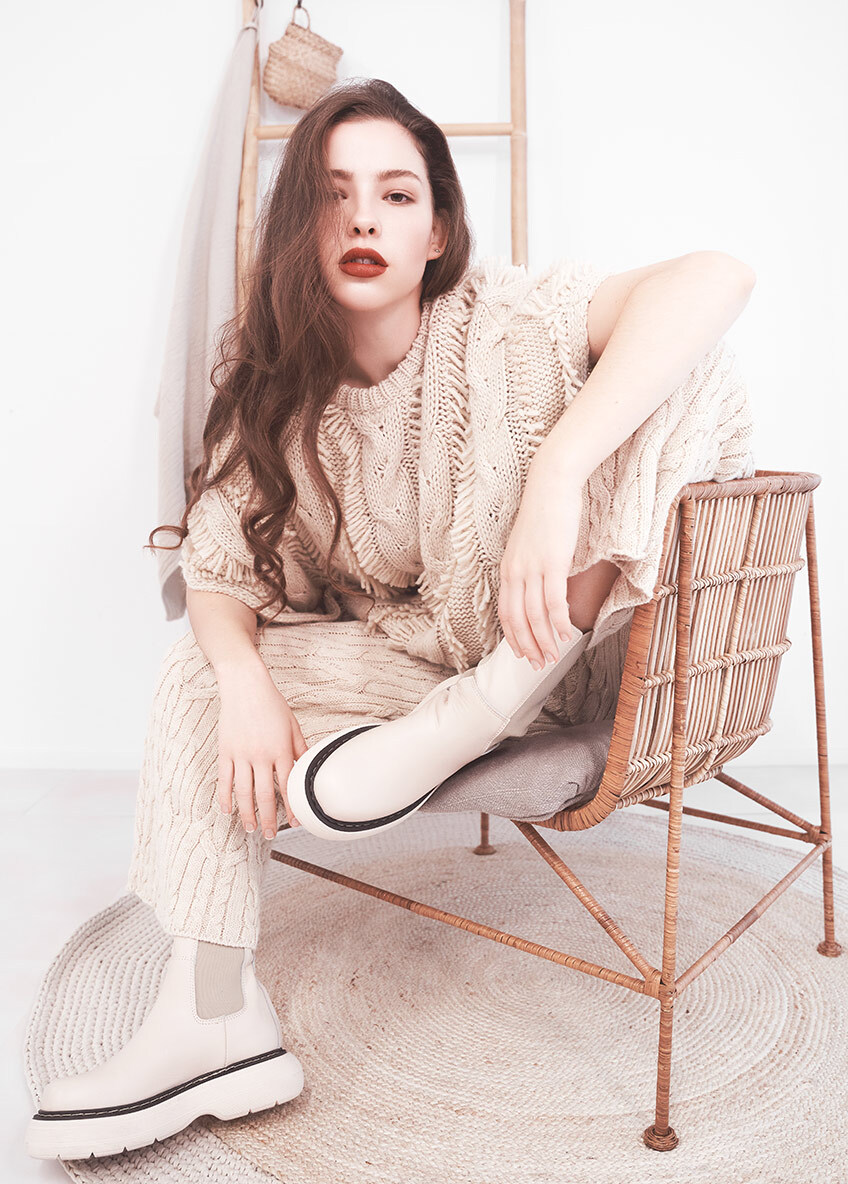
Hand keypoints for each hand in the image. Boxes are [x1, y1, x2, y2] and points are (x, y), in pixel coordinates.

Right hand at [215, 665, 308, 835]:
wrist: (245, 685)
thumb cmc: (271, 703)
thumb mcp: (293, 726)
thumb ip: (300, 750)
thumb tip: (308, 769)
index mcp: (280, 749)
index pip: (288, 786)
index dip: (292, 807)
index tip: (295, 822)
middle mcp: (260, 755)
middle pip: (264, 795)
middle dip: (269, 819)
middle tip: (271, 835)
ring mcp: (240, 754)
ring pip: (243, 792)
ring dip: (247, 814)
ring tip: (251, 829)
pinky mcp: (225, 751)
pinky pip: (224, 779)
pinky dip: (225, 797)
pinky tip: (228, 811)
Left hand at [497, 467, 581, 668]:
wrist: (551, 484)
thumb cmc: (544, 512)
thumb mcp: (528, 544)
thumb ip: (529, 567)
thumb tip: (538, 586)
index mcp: (507, 569)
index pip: (506, 613)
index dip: (514, 637)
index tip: (522, 654)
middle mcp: (515, 572)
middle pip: (518, 620)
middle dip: (528, 646)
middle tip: (539, 665)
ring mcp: (532, 568)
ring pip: (535, 616)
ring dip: (545, 640)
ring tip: (554, 657)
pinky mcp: (552, 562)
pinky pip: (553, 601)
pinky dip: (559, 622)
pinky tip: (567, 634)